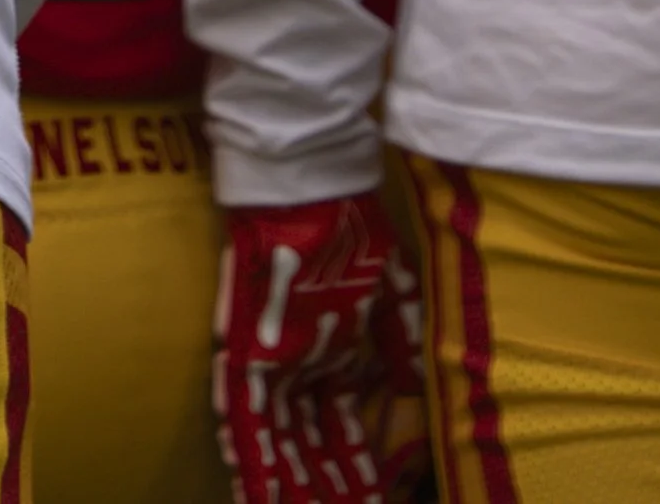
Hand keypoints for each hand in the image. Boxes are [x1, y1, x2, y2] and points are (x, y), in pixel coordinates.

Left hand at [212, 194, 423, 502]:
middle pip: (307, 443)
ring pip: (275, 436)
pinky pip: (242, 402)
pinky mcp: (245, 341)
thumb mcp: (393, 295)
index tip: (367, 501)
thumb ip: (402, 348)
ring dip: (280, 478)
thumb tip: (417, 397)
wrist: (314, 188)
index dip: (353, 471)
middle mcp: (301, 366)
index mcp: (334, 358)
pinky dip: (246, 441)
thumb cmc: (353, 233)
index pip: (342, 430)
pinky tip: (245, 473)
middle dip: (316, 485)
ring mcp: (271, 355)